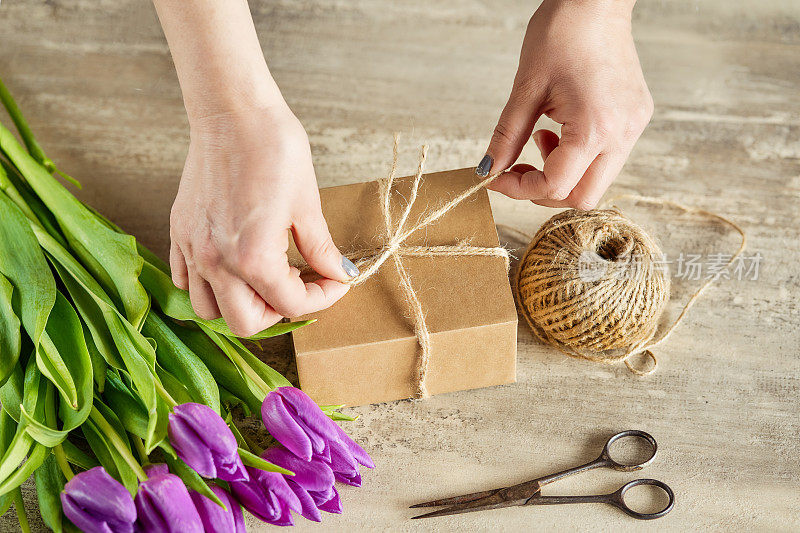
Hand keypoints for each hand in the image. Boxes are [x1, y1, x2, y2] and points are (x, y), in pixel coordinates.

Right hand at [169, 106, 357, 336]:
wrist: (232, 111)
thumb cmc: (273, 148)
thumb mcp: (307, 203)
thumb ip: (321, 248)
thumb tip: (339, 273)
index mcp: (253, 257)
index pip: (291, 306)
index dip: (322, 298)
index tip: (334, 282)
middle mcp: (217, 261)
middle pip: (246, 324)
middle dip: (279, 313)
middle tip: (299, 286)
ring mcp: (193, 249)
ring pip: (208, 310)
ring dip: (241, 305)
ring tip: (265, 280)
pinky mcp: (179, 232)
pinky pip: (186, 280)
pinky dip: (209, 284)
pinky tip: (233, 265)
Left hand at [478, 0, 652, 209]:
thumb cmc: (562, 33)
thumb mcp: (525, 89)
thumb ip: (506, 137)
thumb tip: (488, 170)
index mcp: (595, 128)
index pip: (556, 186)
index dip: (520, 188)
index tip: (498, 177)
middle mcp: (622, 134)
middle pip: (583, 197)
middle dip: (545, 191)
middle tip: (521, 168)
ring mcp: (634, 128)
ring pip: (597, 181)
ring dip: (563, 174)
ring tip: (543, 137)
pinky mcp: (637, 119)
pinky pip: (607, 158)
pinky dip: (579, 158)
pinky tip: (563, 129)